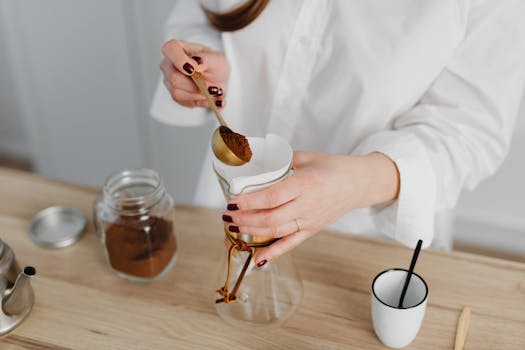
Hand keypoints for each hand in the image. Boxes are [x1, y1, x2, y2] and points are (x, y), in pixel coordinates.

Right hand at [160, 39, 229, 108]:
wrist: (218, 79)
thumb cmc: (214, 65)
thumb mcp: (217, 59)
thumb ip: (207, 59)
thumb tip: (198, 63)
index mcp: (177, 49)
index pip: (170, 49)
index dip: (180, 60)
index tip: (195, 69)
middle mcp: (169, 65)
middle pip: (174, 78)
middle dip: (197, 85)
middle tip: (214, 87)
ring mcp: (170, 82)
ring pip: (179, 94)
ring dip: (201, 95)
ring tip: (216, 92)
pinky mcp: (177, 96)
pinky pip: (186, 103)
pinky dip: (204, 103)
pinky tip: (215, 100)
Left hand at [222, 151, 399, 265]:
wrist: (360, 183)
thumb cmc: (334, 168)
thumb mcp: (306, 157)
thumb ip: (281, 161)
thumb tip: (256, 164)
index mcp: (306, 183)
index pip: (272, 196)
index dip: (249, 201)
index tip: (233, 199)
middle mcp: (308, 205)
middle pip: (270, 217)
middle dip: (244, 218)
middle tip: (227, 214)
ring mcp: (310, 220)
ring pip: (276, 232)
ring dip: (252, 232)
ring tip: (234, 227)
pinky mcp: (313, 230)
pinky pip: (291, 244)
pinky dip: (273, 253)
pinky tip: (257, 259)